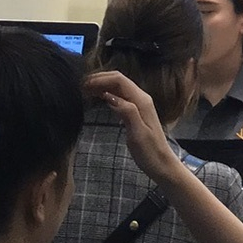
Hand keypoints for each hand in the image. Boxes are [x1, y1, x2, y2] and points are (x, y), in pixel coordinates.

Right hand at [85, 70, 180, 186]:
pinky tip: (98, 97)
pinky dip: (107, 92)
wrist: (161, 163)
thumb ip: (127, 112)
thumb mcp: (138, 134)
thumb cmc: (149, 152)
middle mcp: (141, 98)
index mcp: (141, 101)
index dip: (101, 79)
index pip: (120, 80)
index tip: (84, 84)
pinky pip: (120, 95)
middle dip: (100, 79)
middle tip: (81, 85)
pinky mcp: (136, 111)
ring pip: (119, 87)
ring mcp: (139, 103)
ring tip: (86, 89)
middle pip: (119, 80)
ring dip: (103, 84)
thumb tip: (110, 96)